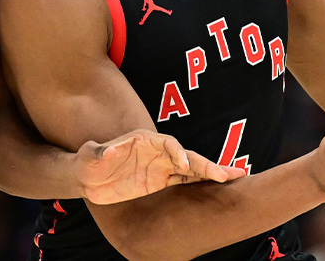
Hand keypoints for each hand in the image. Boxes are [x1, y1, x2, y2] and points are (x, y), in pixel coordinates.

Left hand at [75, 128, 245, 204]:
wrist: (87, 177)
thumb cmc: (87, 161)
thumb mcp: (88, 155)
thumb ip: (98, 152)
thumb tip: (109, 151)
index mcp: (144, 141)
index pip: (167, 143)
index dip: (177, 152)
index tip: (184, 164)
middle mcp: (158, 151)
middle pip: (186, 156)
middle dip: (206, 164)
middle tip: (226, 173)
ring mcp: (162, 166)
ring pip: (193, 169)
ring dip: (213, 172)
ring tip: (236, 175)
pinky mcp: (162, 180)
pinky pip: (187, 181)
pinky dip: (203, 182)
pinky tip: (222, 184)